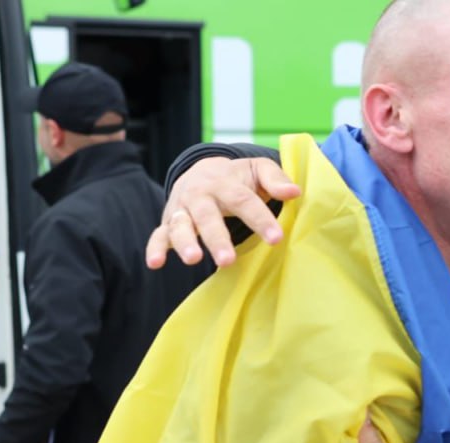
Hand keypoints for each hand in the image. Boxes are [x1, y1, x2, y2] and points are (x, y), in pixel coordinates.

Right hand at [145, 157, 299, 269]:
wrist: (202, 171)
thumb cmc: (238, 178)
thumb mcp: (258, 170)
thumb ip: (275, 180)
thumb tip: (294, 192)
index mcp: (224, 182)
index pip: (243, 200)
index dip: (259, 219)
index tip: (276, 239)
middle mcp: (200, 195)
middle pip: (207, 216)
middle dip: (216, 237)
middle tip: (227, 260)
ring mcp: (182, 209)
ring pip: (180, 225)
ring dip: (185, 242)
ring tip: (193, 260)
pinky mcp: (169, 222)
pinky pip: (158, 235)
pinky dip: (155, 248)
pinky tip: (155, 263)